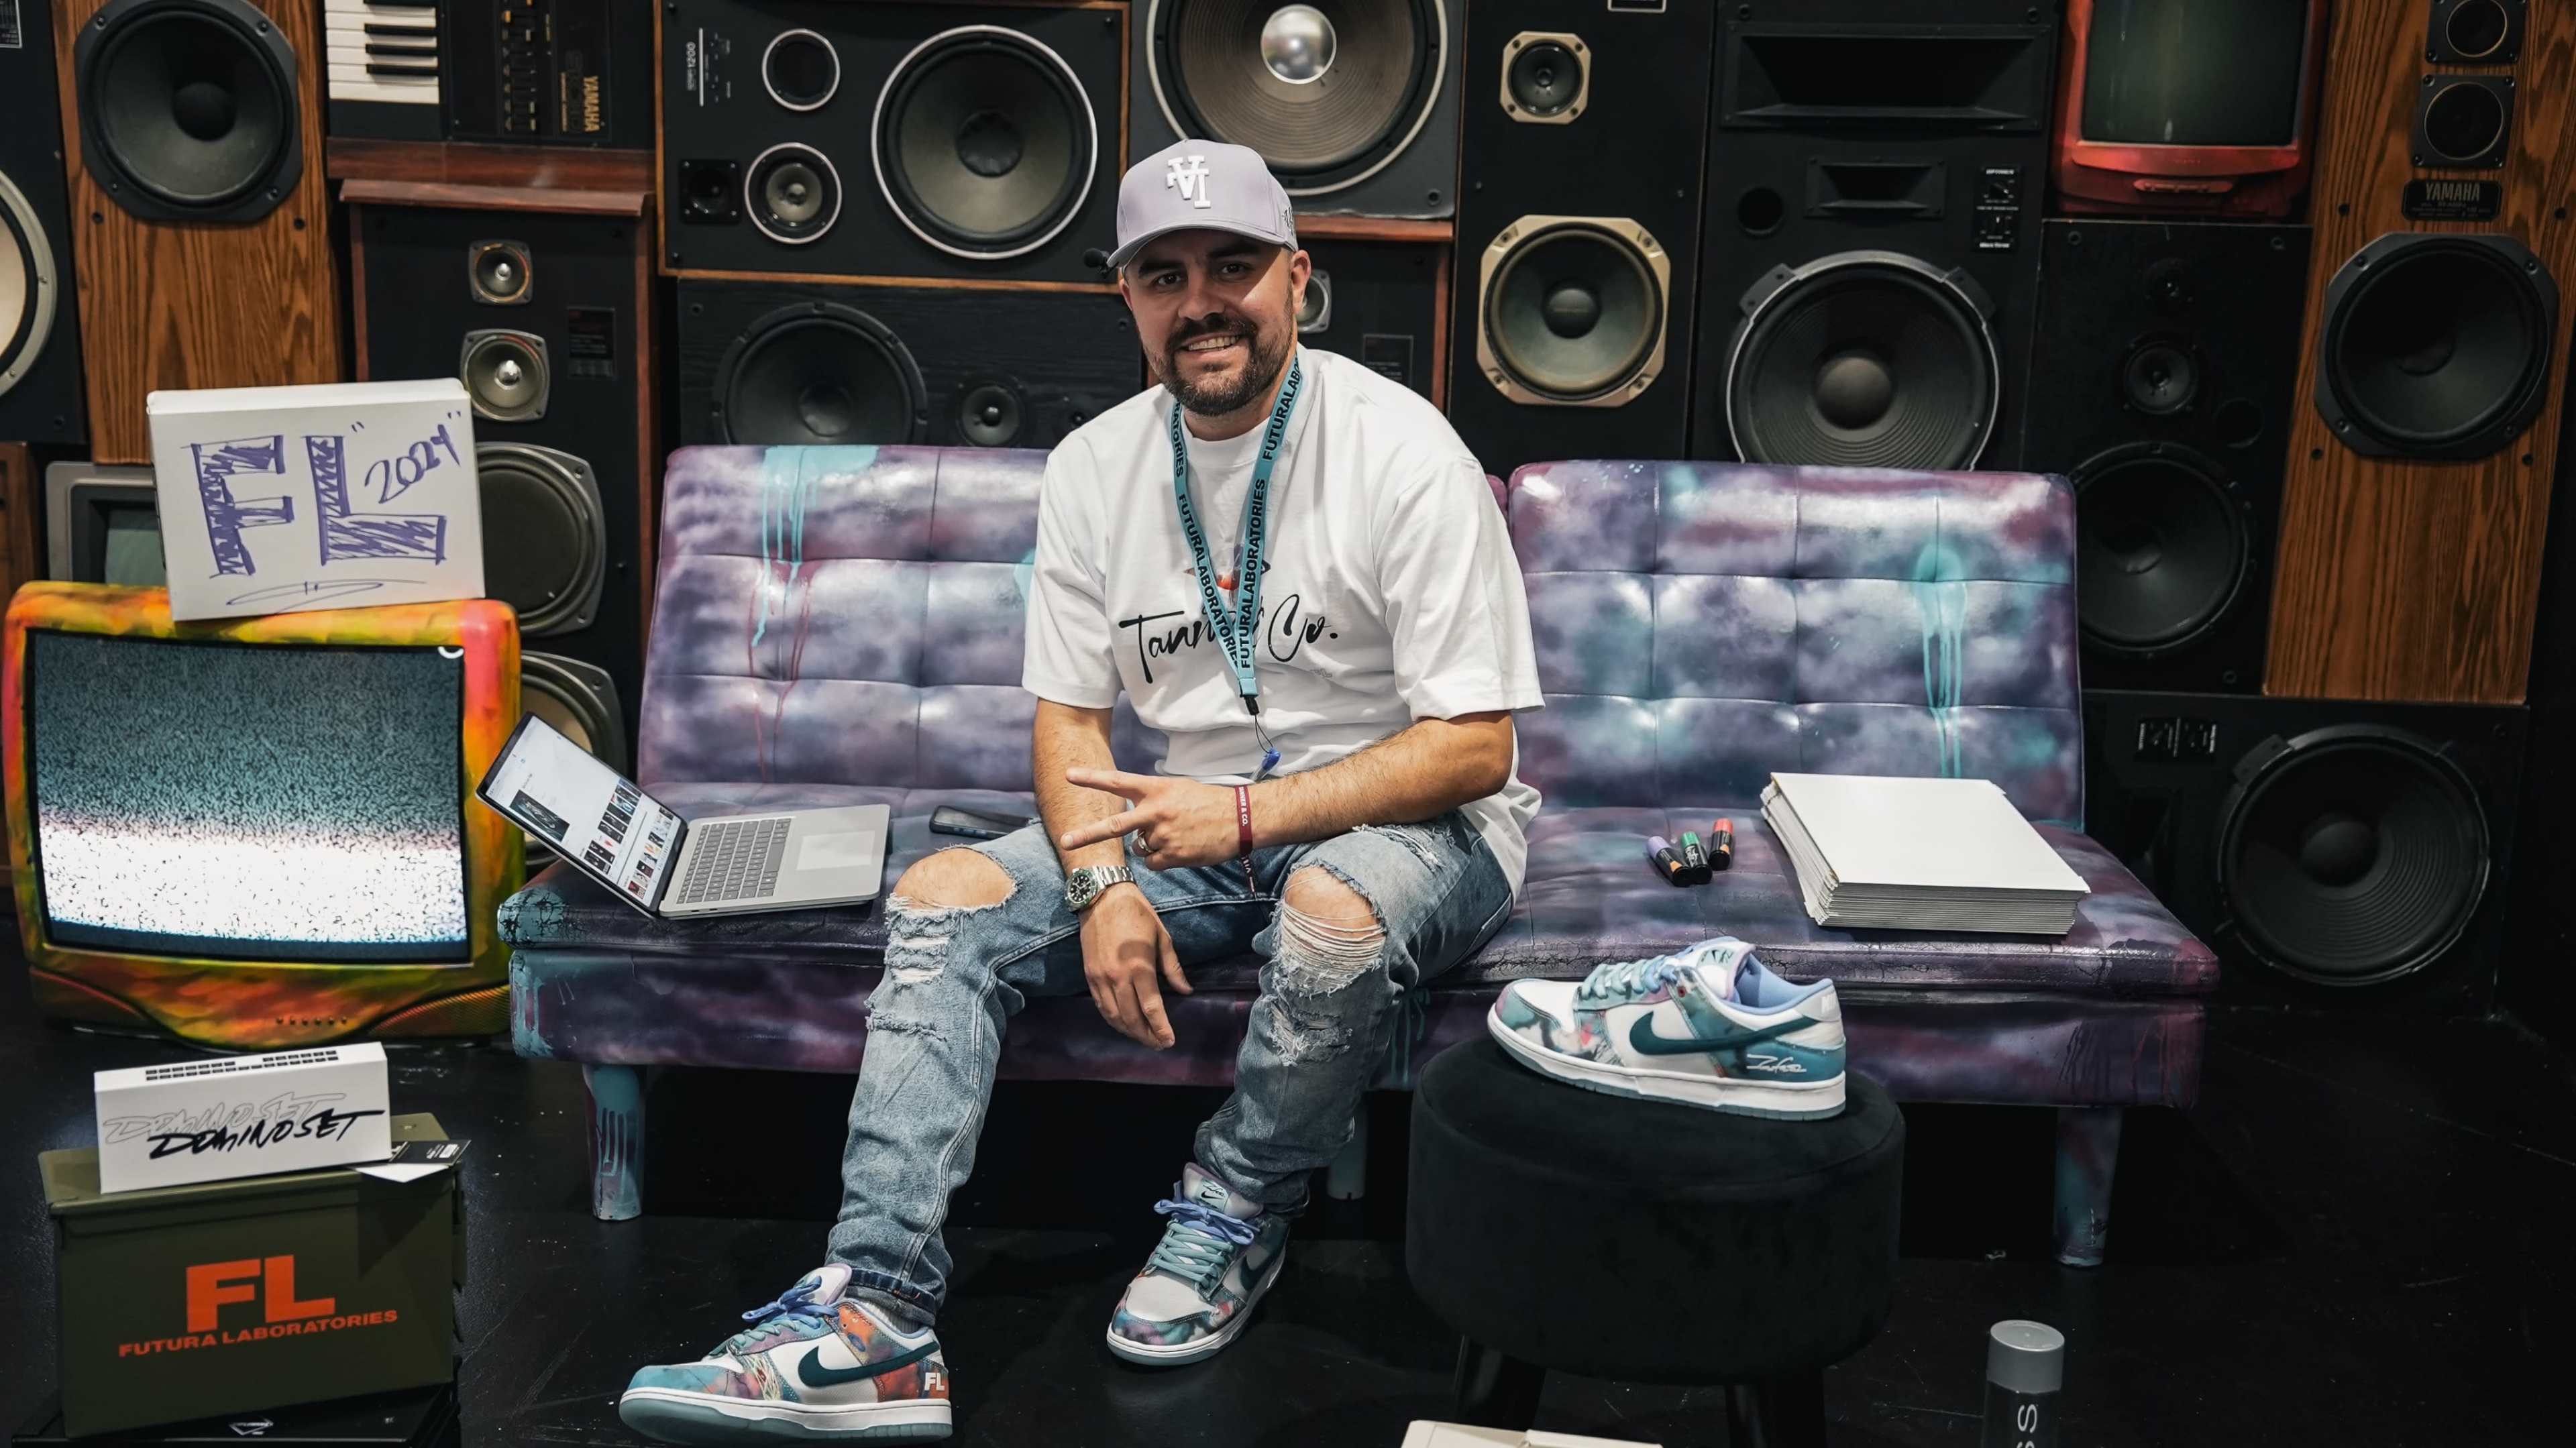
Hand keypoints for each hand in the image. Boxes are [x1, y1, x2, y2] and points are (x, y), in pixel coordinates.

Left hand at [1059, 768, 1241, 870]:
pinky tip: (1183, 848)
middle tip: (1065, 840)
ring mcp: (1164, 835)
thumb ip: (1152, 802)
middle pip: (1114, 827)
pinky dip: (1164, 859)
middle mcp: (1156, 812)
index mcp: (1156, 789)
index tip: (1068, 775)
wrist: (1241, 819)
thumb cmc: (1209, 802)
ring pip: (1140, 848)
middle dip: (1086, 835)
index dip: (1092, 779)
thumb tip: (1135, 829)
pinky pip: (1155, 863)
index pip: (1118, 782)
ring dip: (1152, 846)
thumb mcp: (1178, 790)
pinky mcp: (1173, 855)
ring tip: (1177, 835)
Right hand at [1079, 882, 1191, 1048]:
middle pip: (1132, 1018)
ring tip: (1143, 1038)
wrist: (1102, 897)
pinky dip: (1112, 1019)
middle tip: (1158, 1044)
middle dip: (1146, 1035)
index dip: (1160, 1028)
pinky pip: (1100, 1005)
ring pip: (1114, 1016)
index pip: (1151, 1008)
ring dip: (1129, 1031)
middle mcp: (1118, 977)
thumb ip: (1173, 968)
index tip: (1169, 1040)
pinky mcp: (1089, 975)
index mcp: (1140, 967)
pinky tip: (1122, 1024)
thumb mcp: (1163, 937)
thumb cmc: (1137, 914)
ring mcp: (1100, 978)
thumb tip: (1186, 991)